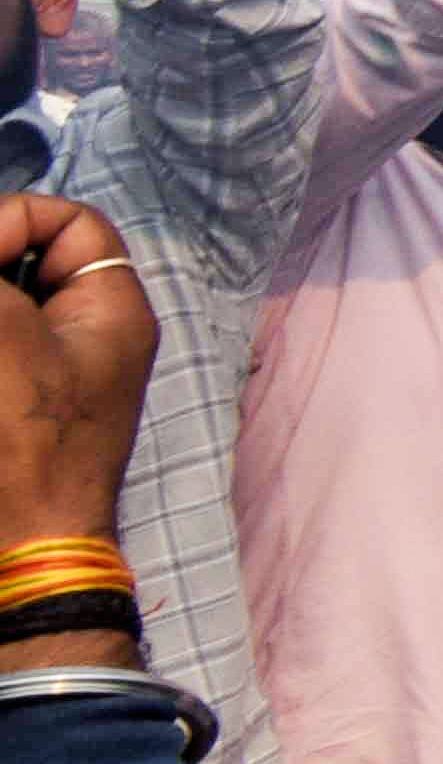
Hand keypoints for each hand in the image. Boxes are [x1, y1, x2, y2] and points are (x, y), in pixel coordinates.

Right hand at [0, 194, 156, 546]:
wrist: (26, 544)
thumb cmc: (29, 445)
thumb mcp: (7, 343)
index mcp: (111, 308)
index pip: (72, 223)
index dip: (12, 219)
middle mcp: (90, 329)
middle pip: (29, 257)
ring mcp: (53, 364)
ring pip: (11, 301)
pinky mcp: (22, 394)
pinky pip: (6, 340)